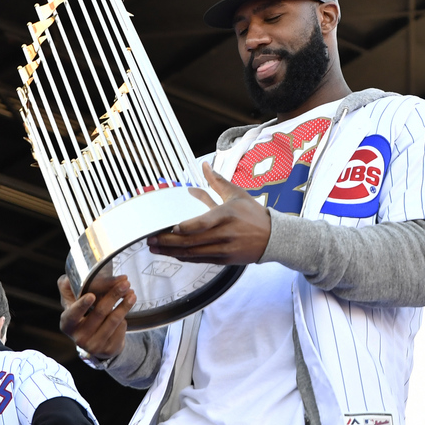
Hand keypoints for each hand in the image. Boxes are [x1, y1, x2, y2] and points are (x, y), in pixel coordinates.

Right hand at [57, 274, 134, 359]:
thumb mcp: (73, 303)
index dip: (81, 305)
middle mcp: (79, 337)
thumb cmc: (83, 316)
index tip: (91, 295)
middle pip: (100, 312)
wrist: (95, 341)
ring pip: (113, 320)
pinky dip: (124, 317)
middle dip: (114, 295)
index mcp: (67, 324)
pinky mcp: (109, 350)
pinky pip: (121, 329)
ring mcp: (94, 346)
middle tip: (125, 283)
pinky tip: (125, 310)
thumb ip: (69, 288)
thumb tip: (70, 277)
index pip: (73, 314)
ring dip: (125, 305)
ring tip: (132, 293)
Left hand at [146, 162, 270, 264]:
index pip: (205, 223)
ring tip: (155, 248)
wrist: (274, 238)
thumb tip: (204, 165)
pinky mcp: (225, 260)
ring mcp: (225, 249)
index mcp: (227, 215)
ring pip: (194, 252)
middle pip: (193, 240)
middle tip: (151, 239)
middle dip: (169, 241)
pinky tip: (173, 254)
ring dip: (172, 252)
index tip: (172, 228)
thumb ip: (217, 181)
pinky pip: (201, 260)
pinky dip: (185, 257)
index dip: (187, 227)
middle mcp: (226, 233)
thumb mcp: (237, 194)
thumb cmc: (253, 214)